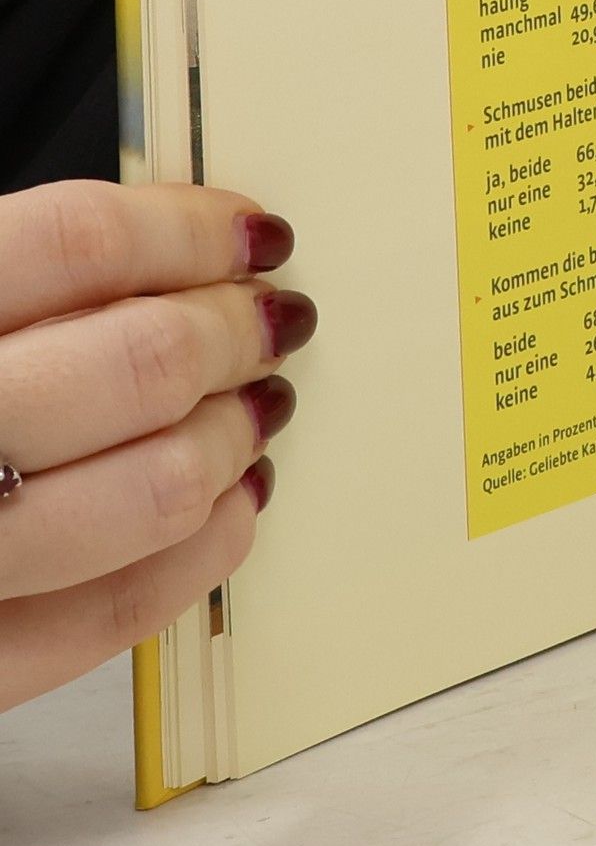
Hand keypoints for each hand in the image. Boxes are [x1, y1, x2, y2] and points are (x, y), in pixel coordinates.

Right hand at [0, 181, 308, 711]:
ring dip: (235, 436)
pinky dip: (202, 554)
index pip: (76, 242)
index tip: (251, 231)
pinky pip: (112, 617)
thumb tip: (158, 241)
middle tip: (269, 318)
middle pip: (138, 360)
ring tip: (257, 405)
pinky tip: (230, 504)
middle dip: (234, 331)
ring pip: (152, 487)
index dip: (190, 228)